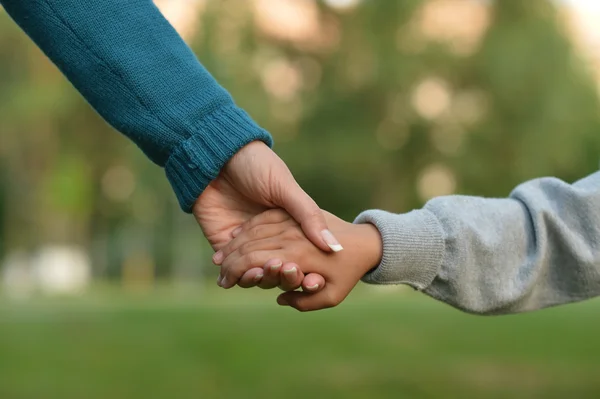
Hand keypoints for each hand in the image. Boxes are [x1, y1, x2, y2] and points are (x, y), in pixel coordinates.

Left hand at [193, 141, 338, 285]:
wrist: (216, 156)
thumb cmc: (256, 165)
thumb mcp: (286, 189)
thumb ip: (308, 216)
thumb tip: (334, 246)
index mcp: (288, 225)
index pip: (301, 255)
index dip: (309, 268)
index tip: (315, 276)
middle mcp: (268, 238)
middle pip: (280, 270)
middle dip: (285, 276)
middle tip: (289, 272)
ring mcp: (245, 244)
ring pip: (257, 274)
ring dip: (264, 279)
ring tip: (266, 272)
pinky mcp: (222, 247)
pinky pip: (233, 271)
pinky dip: (241, 277)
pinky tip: (247, 275)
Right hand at [217, 209, 382, 310]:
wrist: (366, 241)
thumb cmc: (350, 273)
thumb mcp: (334, 295)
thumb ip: (305, 302)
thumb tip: (281, 299)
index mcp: (298, 256)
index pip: (254, 262)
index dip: (235, 272)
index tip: (224, 282)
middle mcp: (291, 236)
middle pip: (250, 247)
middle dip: (229, 261)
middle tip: (218, 274)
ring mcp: (292, 222)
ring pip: (253, 231)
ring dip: (234, 245)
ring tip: (219, 258)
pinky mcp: (293, 212)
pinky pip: (264, 218)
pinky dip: (248, 228)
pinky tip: (236, 236)